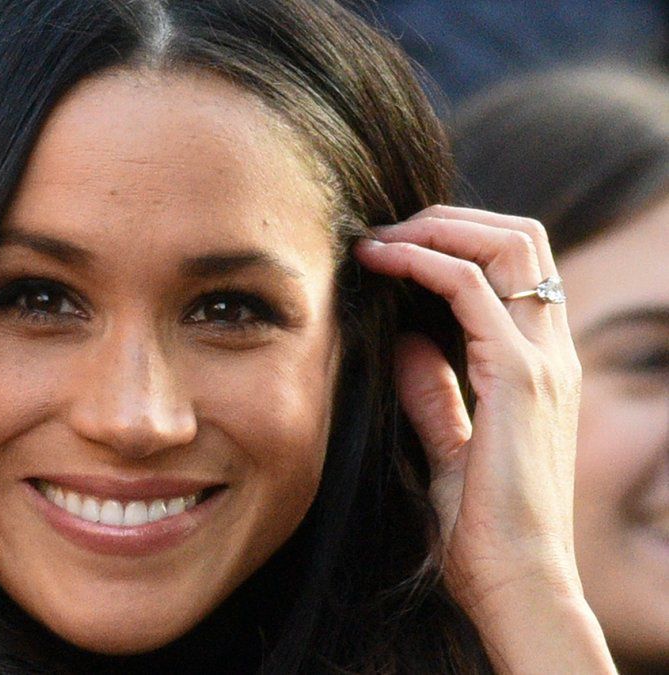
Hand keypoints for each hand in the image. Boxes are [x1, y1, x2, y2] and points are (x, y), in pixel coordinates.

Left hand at [354, 205, 614, 672]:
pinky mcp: (518, 378)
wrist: (517, 583)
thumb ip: (432, 393)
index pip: (516, 269)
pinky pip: (472, 288)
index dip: (457, 242)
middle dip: (450, 219)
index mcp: (538, 368)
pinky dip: (425, 260)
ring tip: (380, 237)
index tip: (393, 249)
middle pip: (520, 239)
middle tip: (385, 230)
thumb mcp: (449, 448)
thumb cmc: (483, 530)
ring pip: (507, 245)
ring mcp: (541, 361)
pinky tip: (383, 261)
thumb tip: (404, 342)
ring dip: (438, 227)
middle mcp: (550, 353)